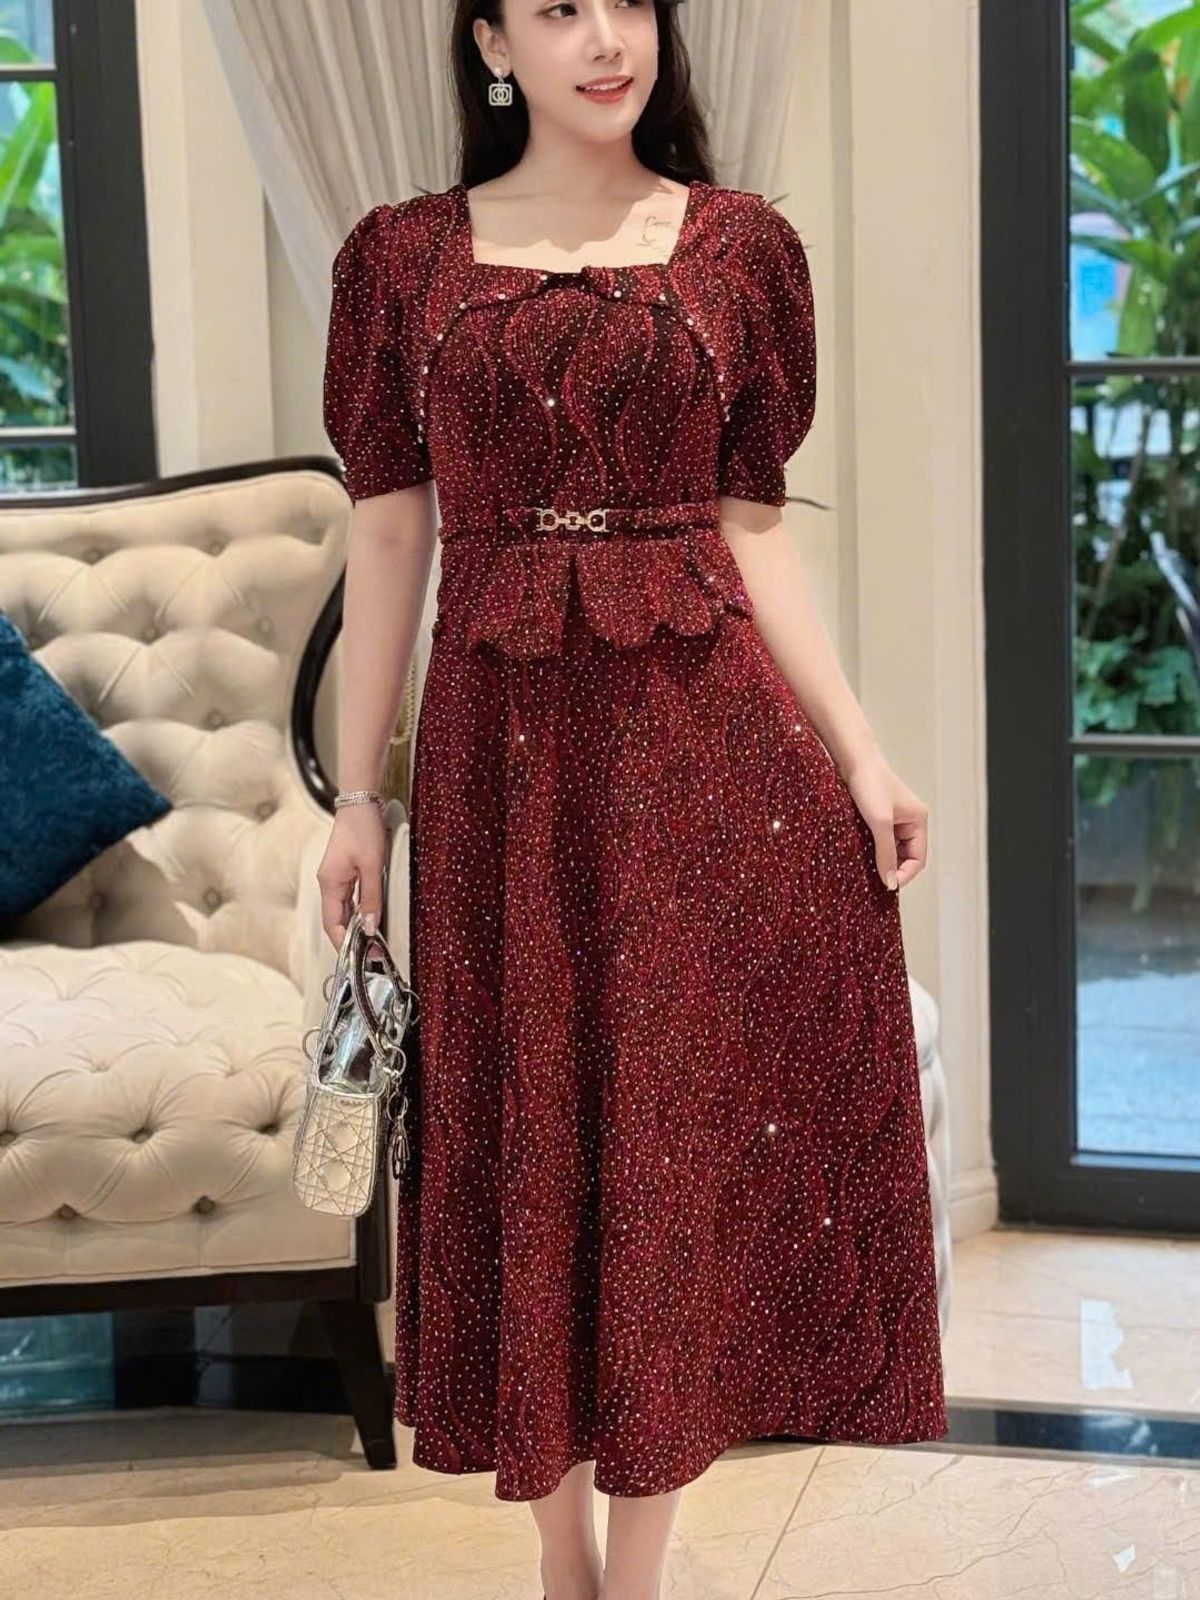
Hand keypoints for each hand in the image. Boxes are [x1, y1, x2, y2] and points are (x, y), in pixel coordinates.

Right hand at [316, 803, 385, 949]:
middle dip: (351, 939)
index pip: (332, 924)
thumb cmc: (364, 831)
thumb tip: (371, 928)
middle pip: (335, 920)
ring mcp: (334, 878)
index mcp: (329, 884)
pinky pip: (346, 899)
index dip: (344, 944)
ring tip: (372, 942)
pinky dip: (356, 912)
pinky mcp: (342, 872)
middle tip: (372, 954)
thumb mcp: (373, 867)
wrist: (359, 803)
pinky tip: (368, 919)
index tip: (361, 957)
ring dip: (354, 927)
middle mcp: (328, 883)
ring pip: (341, 911)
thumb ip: (371, 898)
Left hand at [838, 752, 928, 890]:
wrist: (852, 758)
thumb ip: (885, 854)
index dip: (904, 875)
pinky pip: (879, 839)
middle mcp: (910, 820)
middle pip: (906, 856)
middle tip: (873, 880)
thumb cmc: (870, 784)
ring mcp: (894, 818)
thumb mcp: (879, 823)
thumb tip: (890, 883)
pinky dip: (872, 849)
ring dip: (880, 859)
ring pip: (891, 848)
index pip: (918, 859)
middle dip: (892, 868)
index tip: (886, 886)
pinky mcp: (878, 815)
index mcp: (918, 821)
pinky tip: (859, 854)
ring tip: (865, 868)